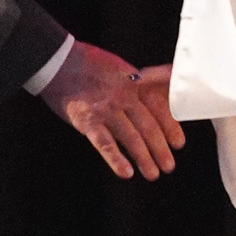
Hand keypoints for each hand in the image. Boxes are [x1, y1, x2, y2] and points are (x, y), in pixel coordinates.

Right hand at [39, 42, 183, 180]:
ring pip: (130, 137)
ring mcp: (105, 109)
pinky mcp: (86, 120)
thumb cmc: (89, 64)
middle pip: (147, 125)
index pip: (159, 107)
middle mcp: (123, 96)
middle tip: (168, 165)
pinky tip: (126, 172)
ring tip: (152, 174)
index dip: (171, 126)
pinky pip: (105, 143)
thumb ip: (146, 79)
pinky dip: (116, 159)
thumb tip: (173, 77)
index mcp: (133, 83)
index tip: (178, 143)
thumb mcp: (123, 68)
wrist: (57, 61)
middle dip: (160, 148)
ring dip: (143, 158)